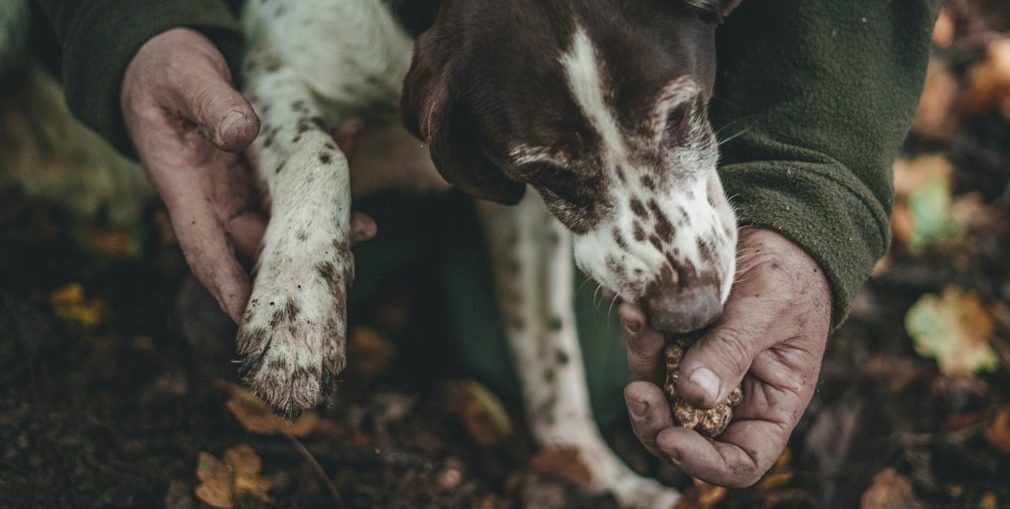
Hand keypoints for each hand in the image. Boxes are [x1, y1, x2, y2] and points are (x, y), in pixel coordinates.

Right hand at [121, 28, 374, 321]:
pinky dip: (324, 167)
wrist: (166, 59)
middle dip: (297, 262)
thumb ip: (209, 104)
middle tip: (342, 269)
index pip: (206, 250)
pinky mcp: (262, 169)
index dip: (229, 286)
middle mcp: (215, 197)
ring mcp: (240, 186)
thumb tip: (241, 133)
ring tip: (365, 225)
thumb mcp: (182, 79)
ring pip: (285, 217)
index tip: (254, 318)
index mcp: (185, 188)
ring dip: (324, 221)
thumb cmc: (163, 71)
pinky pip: (297, 178)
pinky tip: (350, 140)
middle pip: (257, 244)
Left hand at [619, 228, 831, 486]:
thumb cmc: (790, 276)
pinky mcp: (675, 344)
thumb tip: (692, 396)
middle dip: (654, 420)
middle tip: (636, 391)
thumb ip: (731, 351)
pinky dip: (638, 332)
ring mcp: (699, 372)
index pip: (740, 461)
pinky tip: (631, 306)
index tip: (672, 439)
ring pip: (657, 392)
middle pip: (684, 435)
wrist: (777, 233)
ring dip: (640, 362)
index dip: (704, 463)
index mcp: (770, 407)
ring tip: (636, 319)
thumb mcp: (768, 311)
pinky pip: (648, 351)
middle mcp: (731, 398)